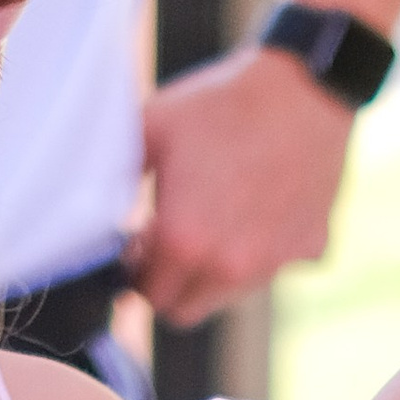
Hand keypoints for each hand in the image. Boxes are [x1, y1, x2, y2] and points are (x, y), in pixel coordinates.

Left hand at [134, 45, 357, 328]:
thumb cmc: (223, 103)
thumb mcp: (152, 127)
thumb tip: (92, 207)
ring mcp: (272, 263)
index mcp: (182, 241)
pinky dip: (259, 252)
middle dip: (170, 285)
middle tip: (169, 241)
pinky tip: (257, 208)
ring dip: (212, 273)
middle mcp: (229, 266)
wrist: (305, 88)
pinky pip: (272, 268)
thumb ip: (115, 177)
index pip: (146, 296)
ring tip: (213, 218)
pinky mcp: (308, 251)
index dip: (136, 273)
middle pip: (184, 311)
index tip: (139, 244)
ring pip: (227, 296)